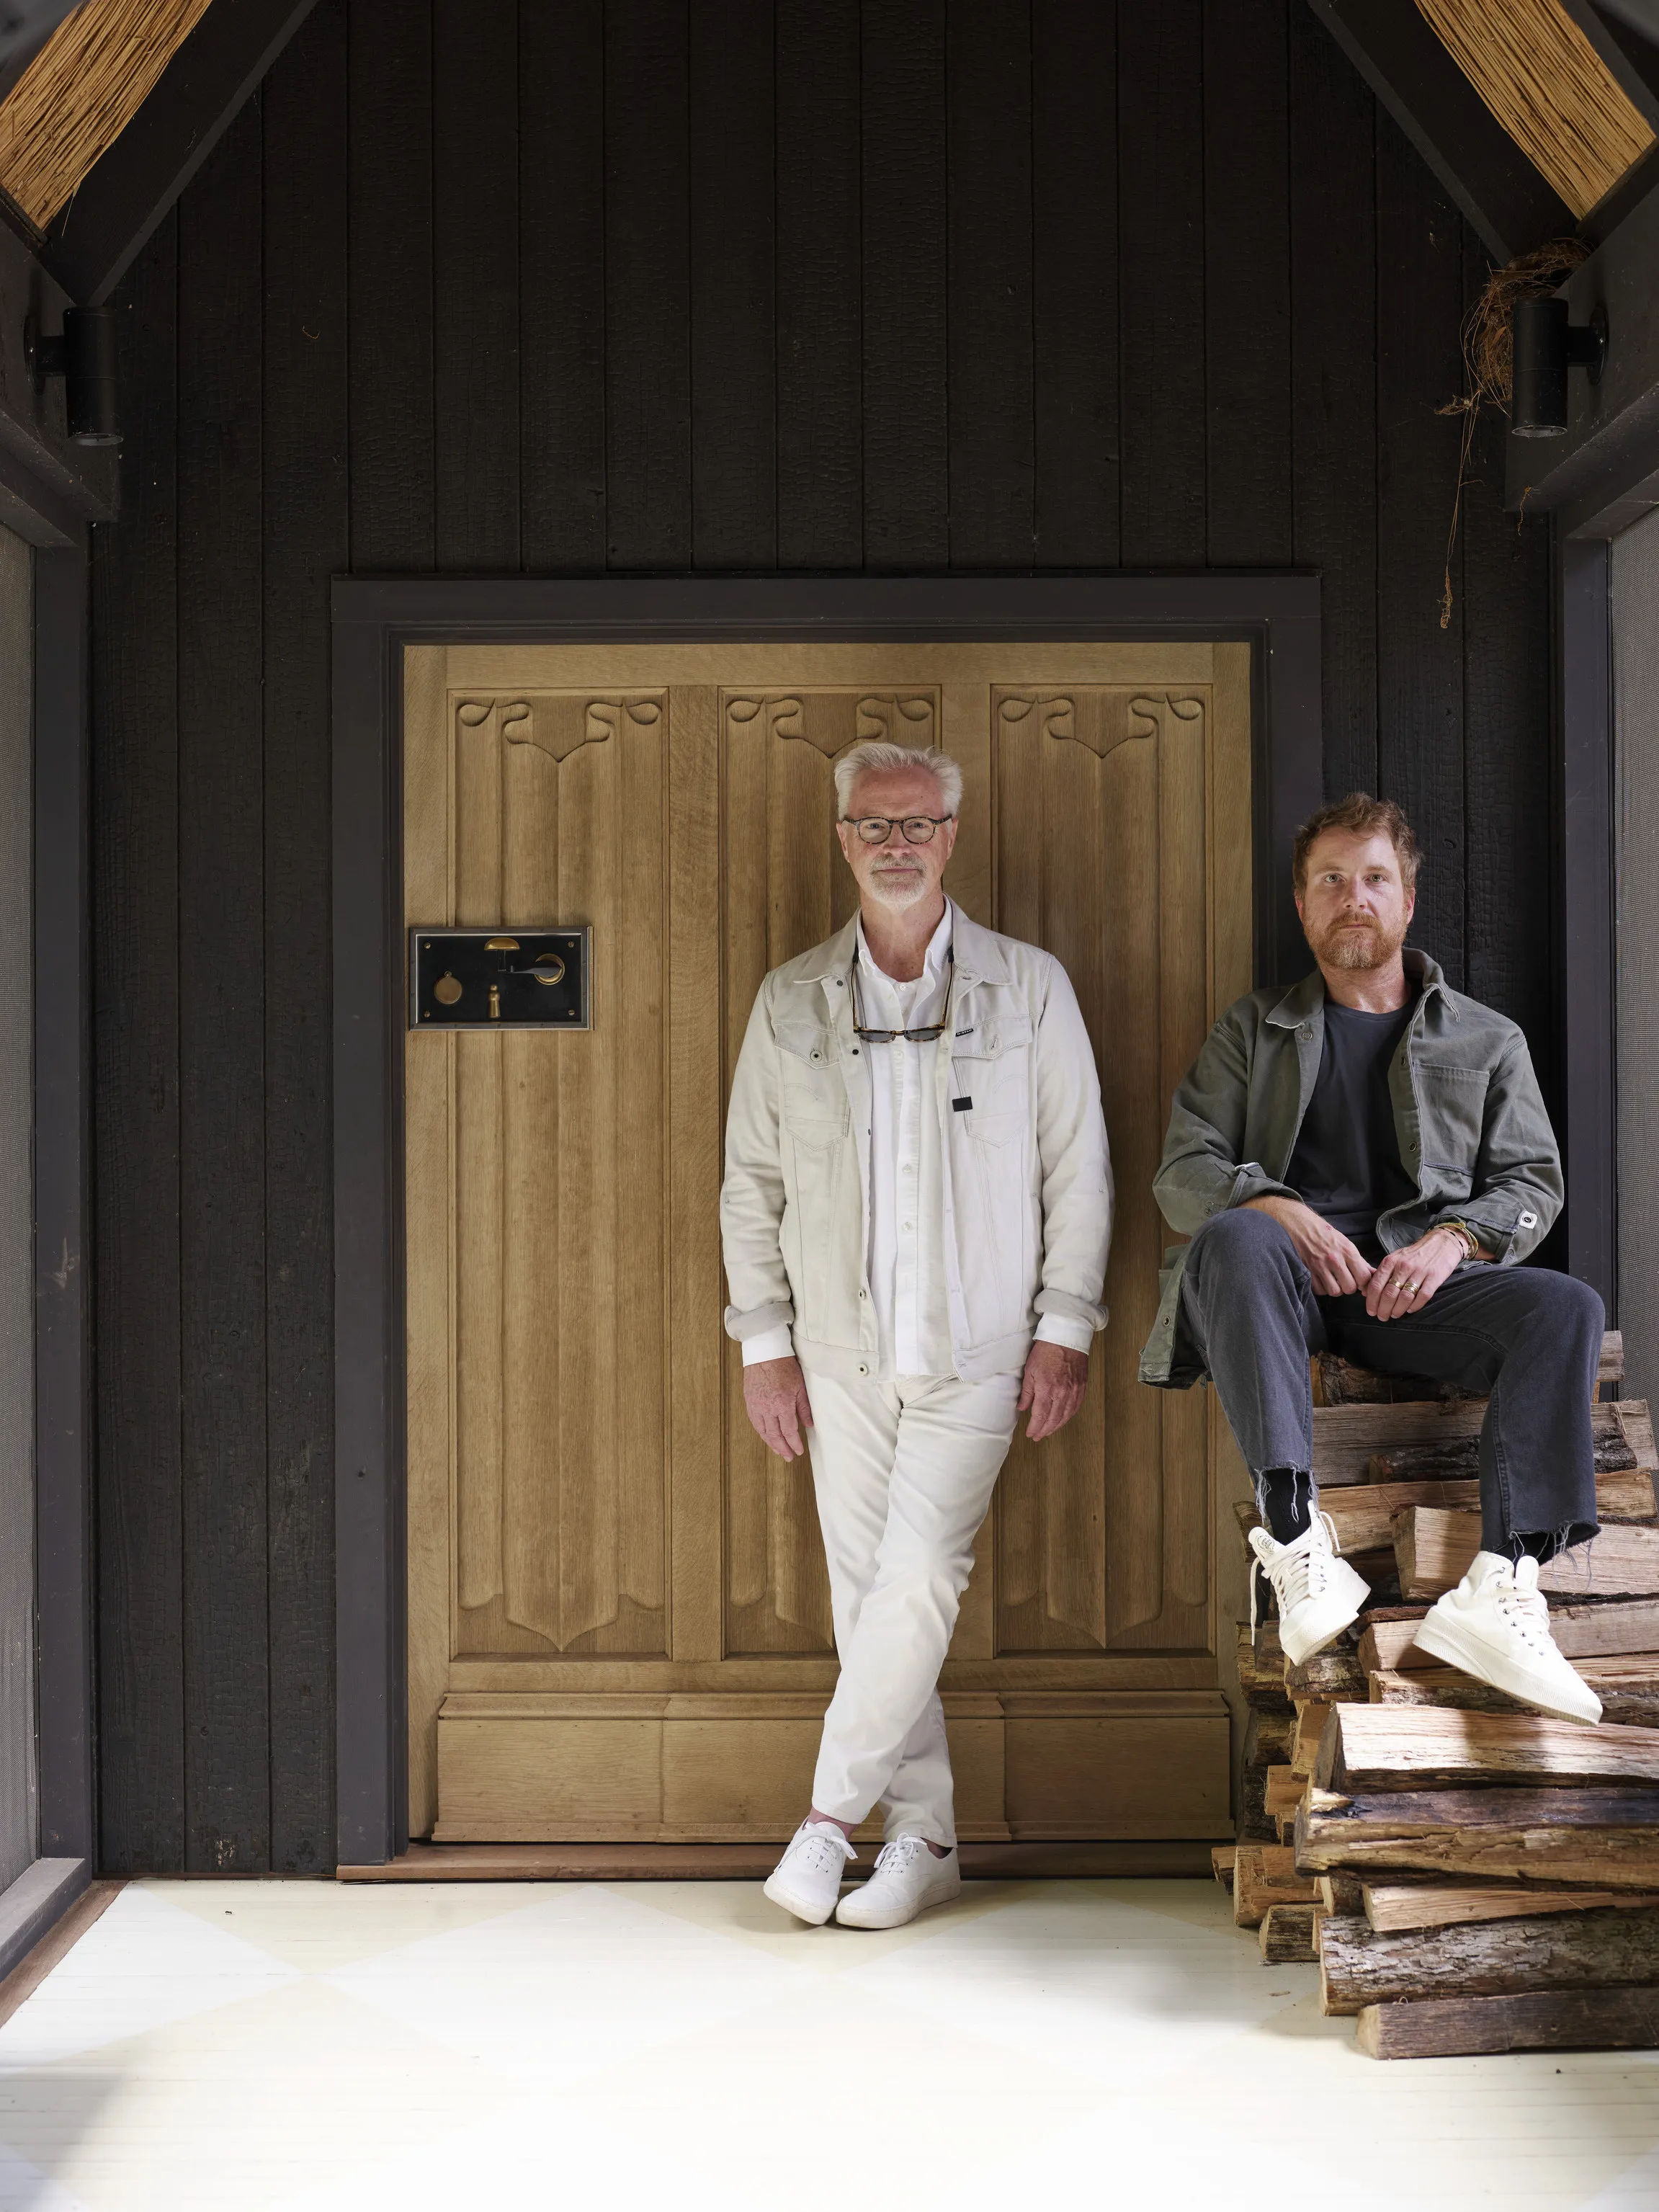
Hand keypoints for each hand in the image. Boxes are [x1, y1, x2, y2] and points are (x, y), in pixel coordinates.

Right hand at [742, 1356, 813, 1460]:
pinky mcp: (749, 1401)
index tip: (798, 1451)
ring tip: (778, 1450)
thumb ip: (804, 1407)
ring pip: (763, 1431)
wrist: (764, 1352)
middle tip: (788, 1457)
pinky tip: (766, 1436)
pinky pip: (754, 1422)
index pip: (789, 1431)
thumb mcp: (800, 1386)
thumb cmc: (784, 1366)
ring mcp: (756, 1405)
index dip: (794, 1443)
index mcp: (782, 1404)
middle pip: (775, 1435)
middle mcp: (767, 1408)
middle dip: (782, 1448)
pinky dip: (761, 1432)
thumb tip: (809, 1425)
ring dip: (771, 1443)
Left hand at [1018, 1341, 1088, 1440]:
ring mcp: (1074, 1391)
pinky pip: (1075, 1408)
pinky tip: (1063, 1419)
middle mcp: (1062, 1393)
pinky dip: (1068, 1417)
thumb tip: (1022, 1408)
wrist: (1066, 1337)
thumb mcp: (1030, 1370)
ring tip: (1048, 1431)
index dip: (1035, 1428)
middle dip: (1044, 1431)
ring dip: (1056, 1427)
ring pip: (1065, 1416)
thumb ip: (1027, 1392)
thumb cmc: (1046, 1351)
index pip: (1040, 1417)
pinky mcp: (1082, 1387)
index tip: (1030, 1434)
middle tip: (1038, 1436)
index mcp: (1047, 1389)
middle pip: (1053, 1420)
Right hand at [1243, 1195, 1374, 1296]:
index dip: (1364, 1283)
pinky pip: (1319, 1290)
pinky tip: (1323, 1280)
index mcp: (1347, 1251)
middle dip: (1349, 1286)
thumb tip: (1373, 1273)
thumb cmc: (1325, 1234)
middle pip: (1349, 1288)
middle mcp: (1334, 1259)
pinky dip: (1322, 1288)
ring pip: (1334, 1291)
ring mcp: (1320, 1266)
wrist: (1301, 1225)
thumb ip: (1360, 1260)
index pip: (1363, 1278)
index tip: (1360, 1281)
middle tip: (1345, 1280)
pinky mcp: (1308, 1271)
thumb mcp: (1346, 1243)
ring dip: (1335, 1288)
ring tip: (1334, 1281)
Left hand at [1363, 1226, 1465, 1321]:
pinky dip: (1415, 1306)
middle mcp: (1403, 1266)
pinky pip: (1423, 1296)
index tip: (1371, 1311)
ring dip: (1397, 1310)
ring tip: (1394, 1315)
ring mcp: (1420, 1272)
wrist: (1442, 1243)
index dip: (1371, 1302)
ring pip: (1404, 1297)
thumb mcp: (1395, 1258)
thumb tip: (1366, 1292)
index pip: (1376, 1285)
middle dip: (1383, 1309)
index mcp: (1390, 1261)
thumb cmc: (1415, 1254)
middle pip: (1389, 1293)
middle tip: (1382, 1317)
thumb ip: (1382, 1274)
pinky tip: (1410, 1310)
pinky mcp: (1434, 1277)